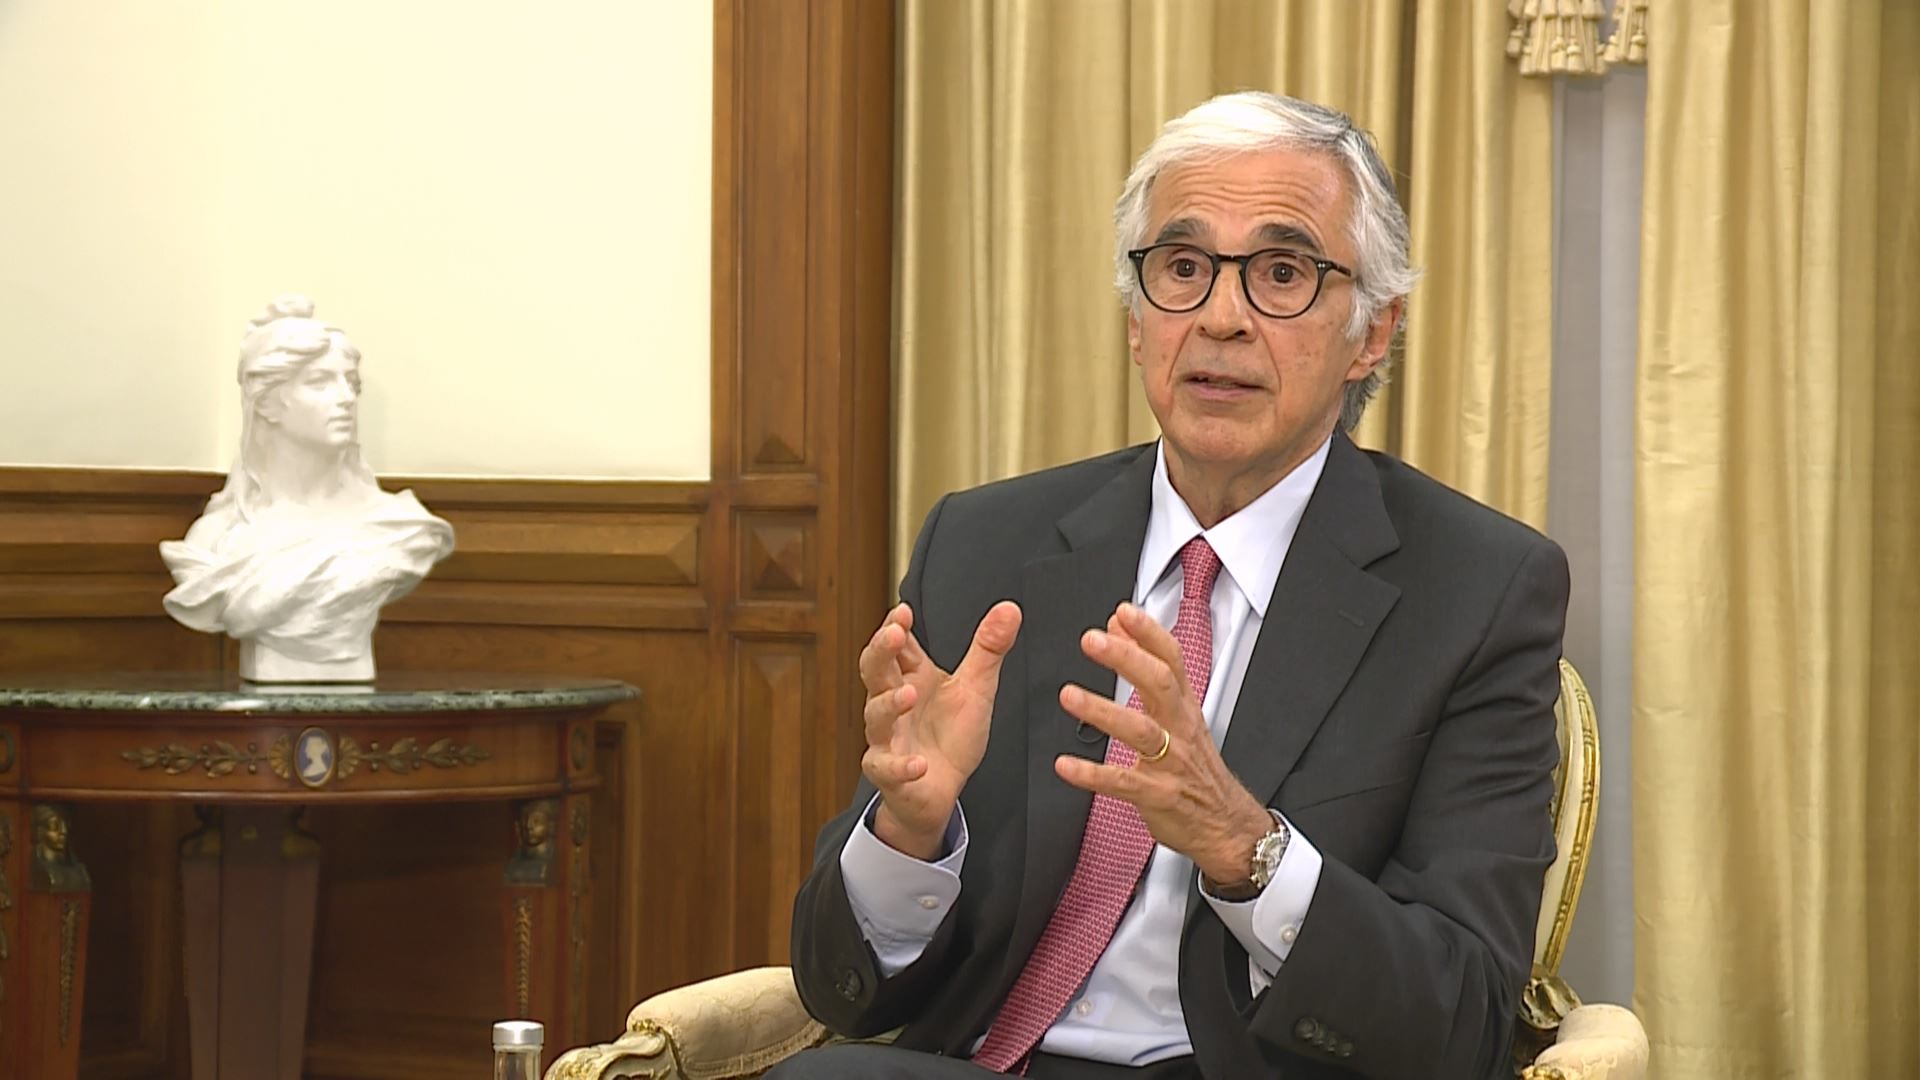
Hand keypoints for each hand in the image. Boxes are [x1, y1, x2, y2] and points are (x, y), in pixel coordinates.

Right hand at [859, 600, 1021, 858]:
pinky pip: (888, 768)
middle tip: (894, 634)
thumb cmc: (950, 736)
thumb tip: (1009, 608)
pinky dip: (901, 766)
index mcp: (911, 676)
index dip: (896, 627)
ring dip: (890, 704)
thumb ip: (988, 649)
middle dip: (881, 650)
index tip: (903, 611)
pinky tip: (918, 764)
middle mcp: (892, 702)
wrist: (940, 790)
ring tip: (909, 693)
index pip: (897, 645)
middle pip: (875, 670)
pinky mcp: (889, 773)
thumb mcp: (976, 688)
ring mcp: (887, 737)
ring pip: (877, 716)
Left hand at [1054, 602, 1271, 884]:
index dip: (1149, 633)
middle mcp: (1180, 729)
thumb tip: (1118, 626)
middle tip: (1091, 640)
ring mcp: (1171, 762)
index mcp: (1183, 706)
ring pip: (1140, 730)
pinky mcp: (1158, 795)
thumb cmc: (1196, 767)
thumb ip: (1144, 668)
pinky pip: (1123, 782)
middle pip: (1158, 685)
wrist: (1225, 823)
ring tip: (1069, 695)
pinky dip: (1092, 775)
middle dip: (1125, 659)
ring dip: (1103, 710)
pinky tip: (1065, 766)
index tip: (1124, 611)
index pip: (1171, 660)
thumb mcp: (1177, 714)